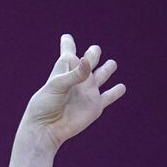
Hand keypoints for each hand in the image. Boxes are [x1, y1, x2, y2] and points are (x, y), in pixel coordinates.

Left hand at [22, 34, 125, 148]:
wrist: (46, 129)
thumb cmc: (45, 106)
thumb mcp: (56, 85)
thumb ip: (74, 74)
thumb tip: (88, 60)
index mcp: (65, 70)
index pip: (68, 52)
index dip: (68, 44)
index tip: (65, 37)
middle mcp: (78, 79)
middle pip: (89, 60)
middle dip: (92, 54)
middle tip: (93, 51)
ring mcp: (88, 91)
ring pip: (102, 75)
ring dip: (107, 68)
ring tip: (111, 64)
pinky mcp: (95, 105)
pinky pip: (109, 96)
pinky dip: (116, 92)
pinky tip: (121, 87)